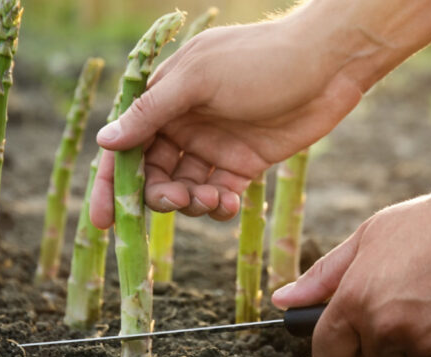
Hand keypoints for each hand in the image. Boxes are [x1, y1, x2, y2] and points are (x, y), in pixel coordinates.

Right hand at [90, 19, 362, 226]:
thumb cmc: (260, 60)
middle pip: (154, 174)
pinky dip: (217, 204)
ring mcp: (214, 146)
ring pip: (186, 188)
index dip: (111, 184)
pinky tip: (227, 201)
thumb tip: (104, 141)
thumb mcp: (200, 80)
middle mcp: (184, 124)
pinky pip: (218, 194)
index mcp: (165, 99)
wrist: (327, 65)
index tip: (102, 222)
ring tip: (211, 197)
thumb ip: (152, 112)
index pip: (127, 146)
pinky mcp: (243, 163)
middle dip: (159, 195)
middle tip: (178, 200)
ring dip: (191, 201)